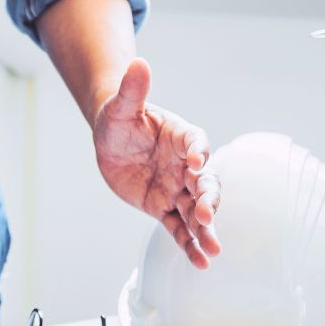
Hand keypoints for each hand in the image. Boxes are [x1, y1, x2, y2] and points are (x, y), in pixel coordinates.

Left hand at [93, 58, 221, 267]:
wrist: (111, 141)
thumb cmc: (119, 119)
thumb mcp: (120, 107)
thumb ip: (132, 89)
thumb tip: (138, 63)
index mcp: (181, 136)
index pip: (197, 142)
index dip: (199, 151)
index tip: (197, 161)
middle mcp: (186, 164)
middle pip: (204, 182)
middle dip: (207, 197)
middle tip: (204, 211)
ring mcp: (177, 188)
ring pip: (196, 210)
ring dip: (205, 228)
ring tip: (213, 248)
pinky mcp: (164, 208)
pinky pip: (179, 229)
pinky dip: (190, 245)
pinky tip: (201, 262)